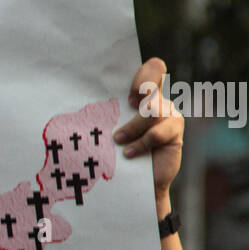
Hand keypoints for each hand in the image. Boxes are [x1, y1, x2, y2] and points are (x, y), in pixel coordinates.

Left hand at [115, 57, 183, 201]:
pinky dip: (140, 143)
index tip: (128, 92)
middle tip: (129, 103)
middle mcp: (157, 100)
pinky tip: (129, 153)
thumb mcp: (108, 130)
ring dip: (132, 126)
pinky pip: (157, 132)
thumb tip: (73, 108)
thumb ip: (105, 116)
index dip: (144, 73)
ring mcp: (169, 114)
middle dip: (140, 85)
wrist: (135, 181)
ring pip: (152, 110)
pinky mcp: (175, 132)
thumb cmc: (116, 152)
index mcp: (141, 94)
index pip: (152, 68)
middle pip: (155, 76)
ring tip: (118, 140)